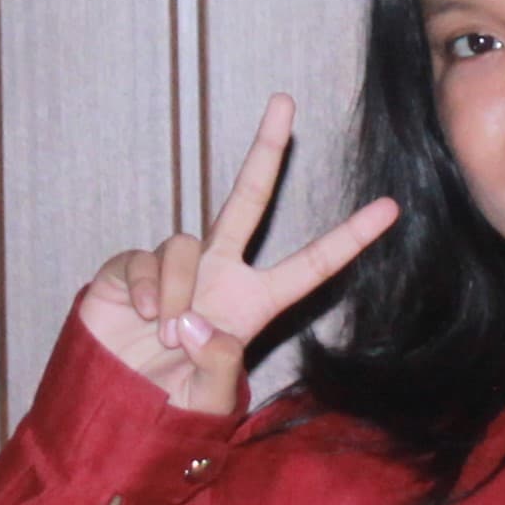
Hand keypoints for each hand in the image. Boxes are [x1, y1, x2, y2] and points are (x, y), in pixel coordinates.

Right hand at [79, 94, 397, 414]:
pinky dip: (149, 289)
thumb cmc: (169, 402)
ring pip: (186, 243)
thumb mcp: (207, 400)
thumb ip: (216, 367)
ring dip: (179, 290)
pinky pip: (147, 260)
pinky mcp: (132, 266)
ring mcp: (176, 267)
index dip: (349, 238)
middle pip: (247, 201)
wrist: (113, 403)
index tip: (391, 208)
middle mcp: (219, 274)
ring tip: (167, 335)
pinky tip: (143, 317)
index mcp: (254, 304)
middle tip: (285, 101)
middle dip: (265, 151)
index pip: (311, 266)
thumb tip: (197, 322)